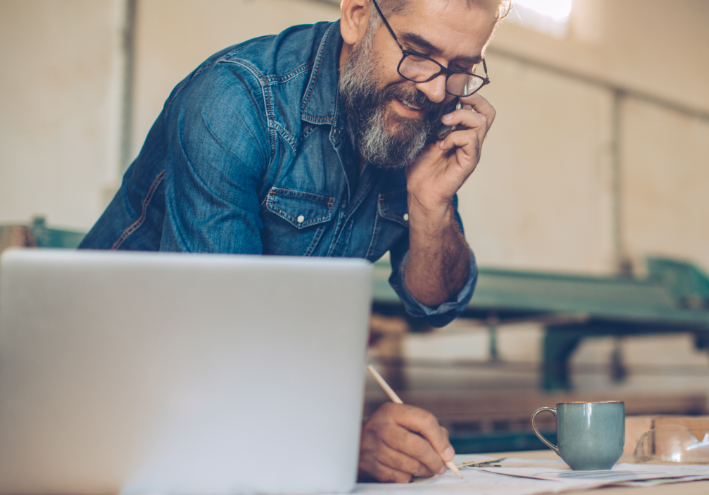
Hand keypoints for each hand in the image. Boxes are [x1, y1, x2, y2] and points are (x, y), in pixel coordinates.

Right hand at [357, 402, 454, 482]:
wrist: (354, 441)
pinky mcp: (370, 466)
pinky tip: (407, 470)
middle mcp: (381, 427)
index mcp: (391, 411)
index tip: (448, 453)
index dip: (440, 439)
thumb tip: (446, 450)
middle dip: (435, 460)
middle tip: (442, 466)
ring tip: (428, 469)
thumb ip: (427, 430)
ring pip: (411, 466)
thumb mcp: (403, 420)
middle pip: (418, 447)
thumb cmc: (387, 431)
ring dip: (425, 471)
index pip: (424, 421)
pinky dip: (408, 477)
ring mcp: (374, 448)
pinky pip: (399, 477)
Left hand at [406, 93, 495, 216]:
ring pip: (481, 122)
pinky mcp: (469, 161)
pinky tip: (441, 145)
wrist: (420, 191)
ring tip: (443, 124)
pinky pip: (471, 140)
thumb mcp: (423, 135)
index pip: (478, 106)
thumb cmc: (421, 164)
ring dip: (461, 117)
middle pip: (488, 112)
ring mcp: (472, 150)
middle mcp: (471, 139)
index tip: (450, 91)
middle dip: (473, 100)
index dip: (469, 94)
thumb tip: (431, 97)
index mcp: (462, 130)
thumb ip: (431, 118)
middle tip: (455, 101)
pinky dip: (455, 137)